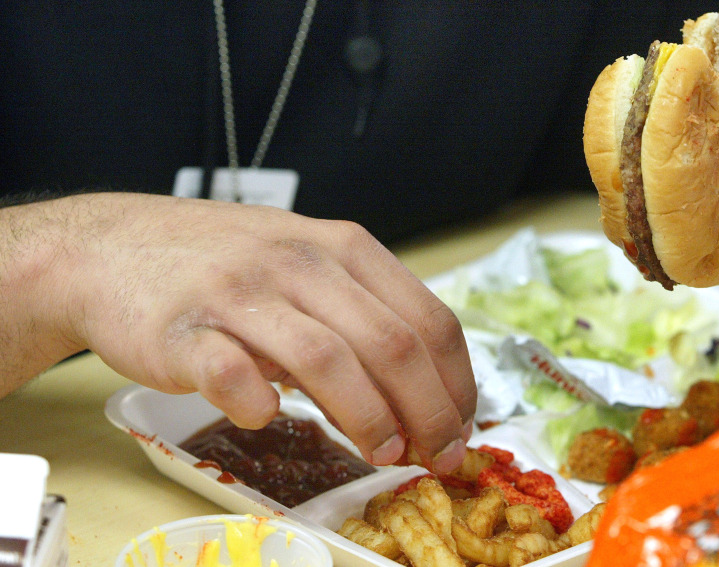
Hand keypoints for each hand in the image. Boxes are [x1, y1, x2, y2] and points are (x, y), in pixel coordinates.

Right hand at [32, 193, 476, 472]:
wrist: (111, 246)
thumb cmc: (224, 264)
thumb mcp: (306, 262)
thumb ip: (360, 310)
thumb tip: (423, 392)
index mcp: (341, 246)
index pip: (427, 318)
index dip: (455, 383)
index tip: (461, 426)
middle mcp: (298, 262)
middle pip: (390, 344)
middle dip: (428, 412)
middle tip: (435, 456)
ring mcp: (239, 292)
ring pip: (326, 359)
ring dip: (367, 417)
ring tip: (381, 454)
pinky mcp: (183, 330)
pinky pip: (232, 374)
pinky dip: (259, 406)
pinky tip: (268, 417)